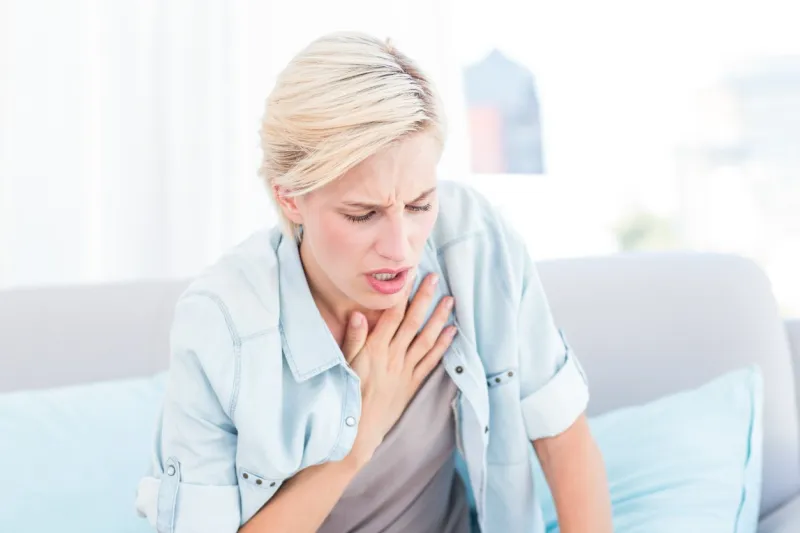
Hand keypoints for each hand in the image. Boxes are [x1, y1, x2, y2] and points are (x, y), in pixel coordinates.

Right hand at [341, 273, 456, 467]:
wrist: (359, 431)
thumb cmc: (347, 397)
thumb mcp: (343, 365)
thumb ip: (353, 339)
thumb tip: (359, 314)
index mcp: (374, 350)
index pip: (391, 316)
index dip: (401, 296)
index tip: (409, 277)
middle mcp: (393, 357)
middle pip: (412, 322)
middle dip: (424, 299)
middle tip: (436, 279)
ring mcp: (405, 370)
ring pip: (425, 339)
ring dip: (438, 319)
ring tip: (450, 301)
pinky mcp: (412, 383)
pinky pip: (430, 361)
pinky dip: (442, 346)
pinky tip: (452, 332)